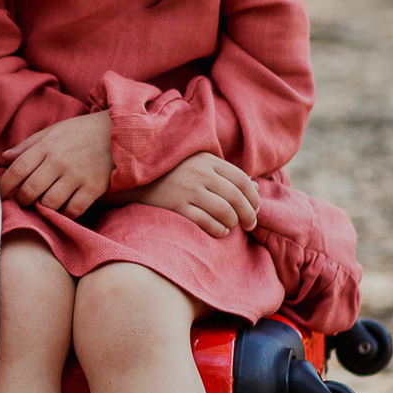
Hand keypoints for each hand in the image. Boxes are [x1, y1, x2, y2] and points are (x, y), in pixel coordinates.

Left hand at [0, 113, 112, 217]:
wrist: (120, 132)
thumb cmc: (81, 132)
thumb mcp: (53, 131)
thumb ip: (28, 145)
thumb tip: (4, 158)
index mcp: (47, 146)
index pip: (18, 168)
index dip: (5, 184)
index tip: (1, 193)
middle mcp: (60, 161)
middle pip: (30, 190)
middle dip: (22, 200)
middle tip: (24, 200)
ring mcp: (77, 176)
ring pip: (49, 203)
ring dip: (43, 207)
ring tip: (44, 203)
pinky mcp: (94, 188)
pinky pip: (73, 210)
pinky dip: (65, 213)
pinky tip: (63, 208)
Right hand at [125, 152, 259, 237]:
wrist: (137, 180)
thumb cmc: (174, 174)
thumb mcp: (200, 166)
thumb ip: (227, 174)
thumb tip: (256, 187)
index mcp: (207, 160)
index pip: (242, 179)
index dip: (254, 197)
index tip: (256, 209)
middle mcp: (199, 173)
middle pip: (236, 196)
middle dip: (249, 214)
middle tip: (251, 224)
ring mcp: (187, 190)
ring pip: (224, 211)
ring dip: (234, 223)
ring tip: (233, 227)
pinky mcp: (176, 206)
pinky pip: (206, 222)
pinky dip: (219, 230)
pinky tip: (220, 231)